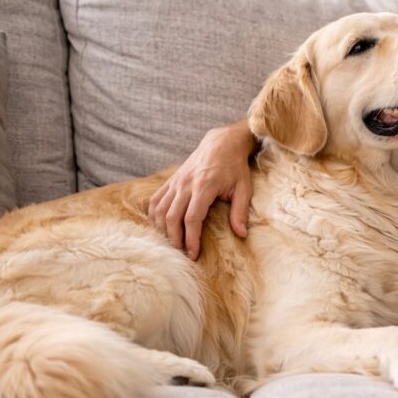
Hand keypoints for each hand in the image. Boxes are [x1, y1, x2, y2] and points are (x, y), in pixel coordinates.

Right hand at [148, 122, 254, 259]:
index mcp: (204, 186)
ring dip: (163, 230)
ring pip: (159, 210)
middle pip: (172, 217)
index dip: (191, 239)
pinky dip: (155, 216)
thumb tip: (241, 234)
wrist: (221, 143)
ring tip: (172, 243)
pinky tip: (160, 227)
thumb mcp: (243, 188)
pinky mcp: (170, 180)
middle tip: (182, 254)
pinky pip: (155, 200)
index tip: (194, 254)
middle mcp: (185, 184)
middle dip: (175, 239)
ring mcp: (175, 182)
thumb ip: (240, 211)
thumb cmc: (234, 167)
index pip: (192, 218)